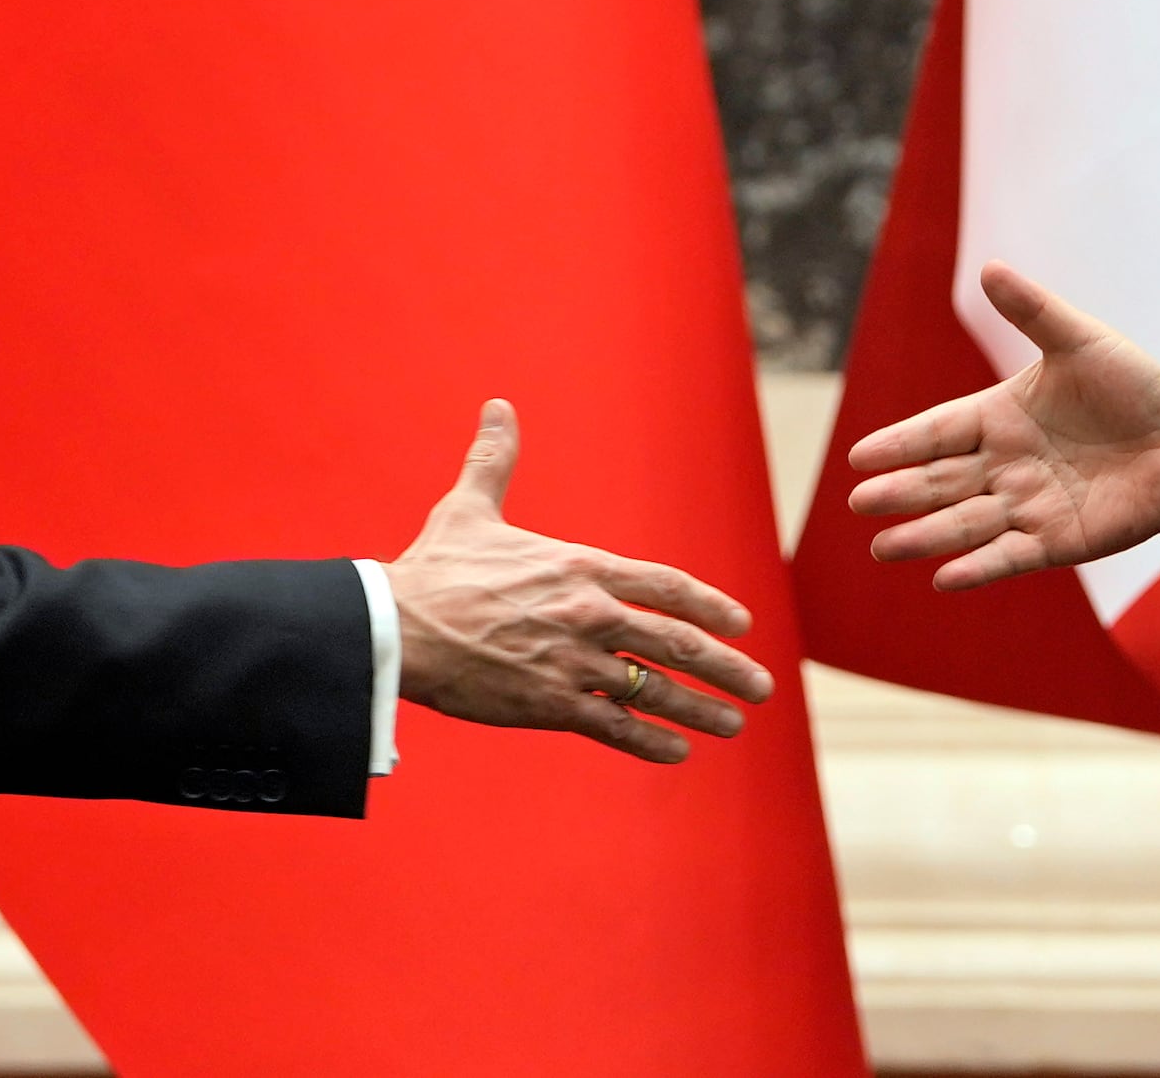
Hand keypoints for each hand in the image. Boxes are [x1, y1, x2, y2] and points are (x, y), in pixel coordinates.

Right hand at [388, 398, 777, 762]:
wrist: (397, 629)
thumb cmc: (434, 568)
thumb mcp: (470, 506)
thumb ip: (495, 458)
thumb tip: (498, 406)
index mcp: (579, 567)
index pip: (665, 585)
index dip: (709, 605)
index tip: (741, 622)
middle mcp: (588, 615)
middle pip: (676, 643)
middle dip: (726, 667)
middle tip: (761, 685)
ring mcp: (572, 664)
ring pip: (654, 691)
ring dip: (700, 710)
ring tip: (734, 725)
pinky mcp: (549, 705)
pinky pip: (613, 728)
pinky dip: (649, 742)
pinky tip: (677, 754)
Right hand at [841, 262, 1159, 590]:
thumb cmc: (1132, 386)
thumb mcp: (1080, 341)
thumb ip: (1033, 311)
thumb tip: (989, 267)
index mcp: (1000, 415)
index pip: (938, 431)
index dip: (900, 444)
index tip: (859, 457)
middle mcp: (1005, 463)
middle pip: (941, 480)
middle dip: (901, 492)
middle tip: (859, 502)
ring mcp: (1028, 505)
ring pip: (966, 522)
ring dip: (926, 536)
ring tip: (883, 548)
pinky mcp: (1057, 540)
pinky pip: (1010, 555)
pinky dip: (979, 567)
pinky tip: (945, 578)